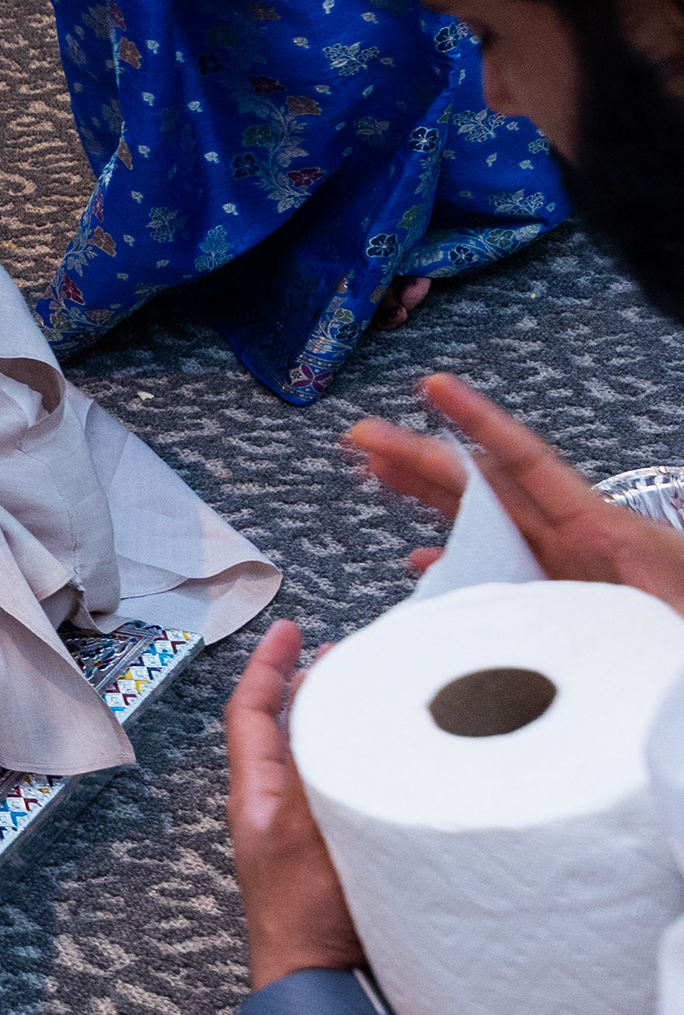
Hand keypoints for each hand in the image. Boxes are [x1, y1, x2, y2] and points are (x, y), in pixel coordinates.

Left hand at [226, 618, 366, 999]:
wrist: (322, 999)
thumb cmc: (310, 924)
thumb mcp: (309, 834)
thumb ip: (313, 775)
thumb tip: (322, 713)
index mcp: (258, 800)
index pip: (253, 715)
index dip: (269, 668)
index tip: (290, 631)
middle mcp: (273, 814)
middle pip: (287, 732)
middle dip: (314, 689)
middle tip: (353, 657)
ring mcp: (302, 840)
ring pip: (317, 763)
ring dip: (342, 728)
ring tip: (377, 696)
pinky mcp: (333, 864)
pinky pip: (341, 797)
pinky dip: (361, 768)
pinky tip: (396, 763)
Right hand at [349, 372, 683, 608]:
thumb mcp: (676, 623)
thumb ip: (650, 617)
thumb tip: (614, 628)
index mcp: (606, 537)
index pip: (529, 466)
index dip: (480, 423)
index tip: (435, 386)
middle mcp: (580, 548)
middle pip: (489, 488)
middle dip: (423, 457)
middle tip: (362, 437)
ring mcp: (569, 575)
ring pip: (486, 524)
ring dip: (429, 497)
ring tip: (374, 474)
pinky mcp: (565, 605)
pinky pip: (501, 573)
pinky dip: (458, 560)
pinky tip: (425, 559)